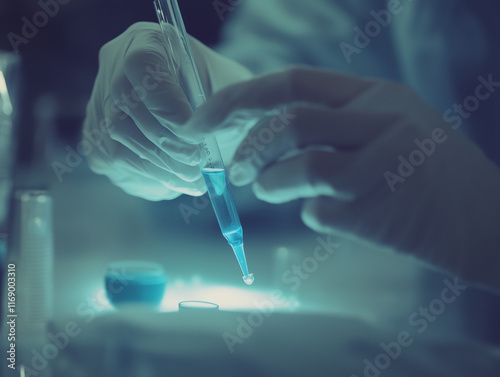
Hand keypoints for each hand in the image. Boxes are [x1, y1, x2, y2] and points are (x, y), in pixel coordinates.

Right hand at [83, 22, 250, 199]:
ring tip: (191, 180)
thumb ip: (220, 110)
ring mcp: (100, 103)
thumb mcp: (231, 90)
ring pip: (116, 144)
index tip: (196, 136)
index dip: (166, 107)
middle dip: (165, 148)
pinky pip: (114, 165)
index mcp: (147, 41)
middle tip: (196, 169)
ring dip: (158, 170)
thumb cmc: (220, 91)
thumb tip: (202, 144)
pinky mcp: (97, 136)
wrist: (203, 101)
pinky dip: (148, 179)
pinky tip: (173, 181)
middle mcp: (115, 67)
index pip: (140, 67)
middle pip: (124, 112)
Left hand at [185, 66, 499, 291]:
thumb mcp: (387, 128)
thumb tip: (261, 138)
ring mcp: (381, 165)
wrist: (484, 220)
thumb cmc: (425, 173)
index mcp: (375, 94)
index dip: (239, 99)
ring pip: (301, 167)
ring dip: (271, 183)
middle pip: (291, 122)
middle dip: (249, 145)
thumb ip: (332, 125)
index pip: (292, 83)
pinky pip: (319, 210)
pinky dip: (312, 214)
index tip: (203, 120)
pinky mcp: (377, 210)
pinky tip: (334, 213)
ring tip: (269, 190)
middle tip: (235, 168)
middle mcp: (380, 121)